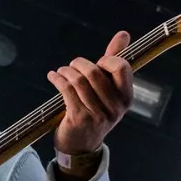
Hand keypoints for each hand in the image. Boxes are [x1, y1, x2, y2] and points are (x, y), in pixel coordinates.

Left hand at [47, 31, 132, 157]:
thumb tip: (124, 34)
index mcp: (126, 97)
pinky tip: (53, 76)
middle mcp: (115, 107)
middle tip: (73, 65)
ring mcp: (97, 114)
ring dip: (66, 71)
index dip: (107, 59)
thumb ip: (115, 60)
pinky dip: (57, 79)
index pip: (121, 67)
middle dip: (80, 64)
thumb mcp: (109, 89)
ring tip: (61, 71)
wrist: (82, 146)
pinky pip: (67, 90)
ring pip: (79, 81)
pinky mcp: (79, 118)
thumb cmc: (96, 110)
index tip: (98, 62)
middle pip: (95, 73)